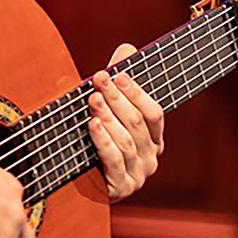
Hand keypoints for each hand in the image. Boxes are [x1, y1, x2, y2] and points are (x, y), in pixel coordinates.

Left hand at [89, 44, 164, 201]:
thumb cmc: (99, 140)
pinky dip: (103, 141)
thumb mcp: (110, 110)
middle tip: (99, 79)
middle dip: (117, 98)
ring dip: (109, 117)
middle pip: (138, 124)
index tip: (118, 74)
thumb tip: (127, 49)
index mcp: (153, 138)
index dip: (137, 92)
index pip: (154, 113)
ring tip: (93, 100)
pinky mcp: (119, 188)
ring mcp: (136, 174)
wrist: (83, 182)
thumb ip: (119, 83)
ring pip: (126, 142)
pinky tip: (93, 125)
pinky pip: (114, 162)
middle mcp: (150, 157)